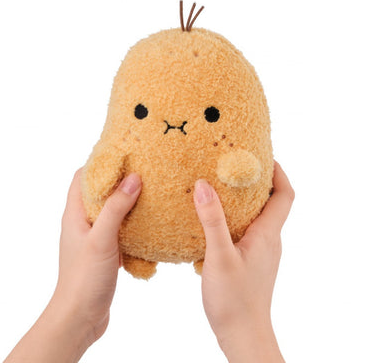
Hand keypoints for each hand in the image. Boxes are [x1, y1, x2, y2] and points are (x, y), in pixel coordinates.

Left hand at [4, 169, 141, 361]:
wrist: (80, 317)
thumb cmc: (84, 278)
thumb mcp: (101, 239)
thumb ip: (116, 208)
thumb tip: (133, 178)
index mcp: (74, 215)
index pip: (81, 178)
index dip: (98, 164)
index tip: (121, 154)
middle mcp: (82, 223)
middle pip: (98, 192)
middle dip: (117, 180)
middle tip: (141, 170)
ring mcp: (94, 238)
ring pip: (111, 212)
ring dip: (126, 202)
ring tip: (149, 192)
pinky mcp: (105, 252)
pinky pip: (119, 230)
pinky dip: (132, 223)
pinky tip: (149, 223)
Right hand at [193, 161, 293, 362]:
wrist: (242, 334)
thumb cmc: (234, 299)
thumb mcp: (219, 255)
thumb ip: (212, 220)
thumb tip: (204, 185)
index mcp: (267, 234)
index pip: (285, 195)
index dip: (279, 172)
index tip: (263, 156)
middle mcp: (269, 240)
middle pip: (272, 202)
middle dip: (258, 181)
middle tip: (235, 166)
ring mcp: (261, 252)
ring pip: (258, 217)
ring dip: (245, 200)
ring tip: (221, 188)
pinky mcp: (251, 261)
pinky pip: (248, 231)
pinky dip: (235, 218)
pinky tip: (214, 221)